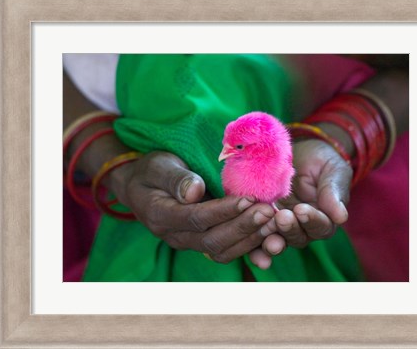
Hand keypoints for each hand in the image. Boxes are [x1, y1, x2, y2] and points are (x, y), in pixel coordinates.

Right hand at [108, 151, 275, 266]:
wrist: (142, 187)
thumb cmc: (151, 170)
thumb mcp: (158, 166)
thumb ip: (175, 179)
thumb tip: (194, 192)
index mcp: (161, 215)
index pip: (196, 218)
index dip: (224, 211)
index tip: (248, 199)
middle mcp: (175, 235)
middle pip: (212, 240)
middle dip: (243, 226)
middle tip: (268, 211)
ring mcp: (189, 242)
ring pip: (222, 250)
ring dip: (250, 239)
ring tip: (274, 222)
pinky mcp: (202, 241)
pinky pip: (227, 250)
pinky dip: (250, 246)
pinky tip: (269, 235)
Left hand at [257, 139, 351, 252]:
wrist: (298, 152)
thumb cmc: (321, 161)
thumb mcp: (332, 171)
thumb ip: (334, 192)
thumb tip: (341, 217)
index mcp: (324, 219)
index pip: (320, 227)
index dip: (311, 220)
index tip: (302, 209)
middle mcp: (302, 228)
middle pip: (297, 237)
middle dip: (289, 229)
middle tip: (281, 217)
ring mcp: (280, 226)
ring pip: (276, 239)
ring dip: (269, 239)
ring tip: (263, 229)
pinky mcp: (261, 220)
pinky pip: (256, 236)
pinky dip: (251, 244)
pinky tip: (245, 244)